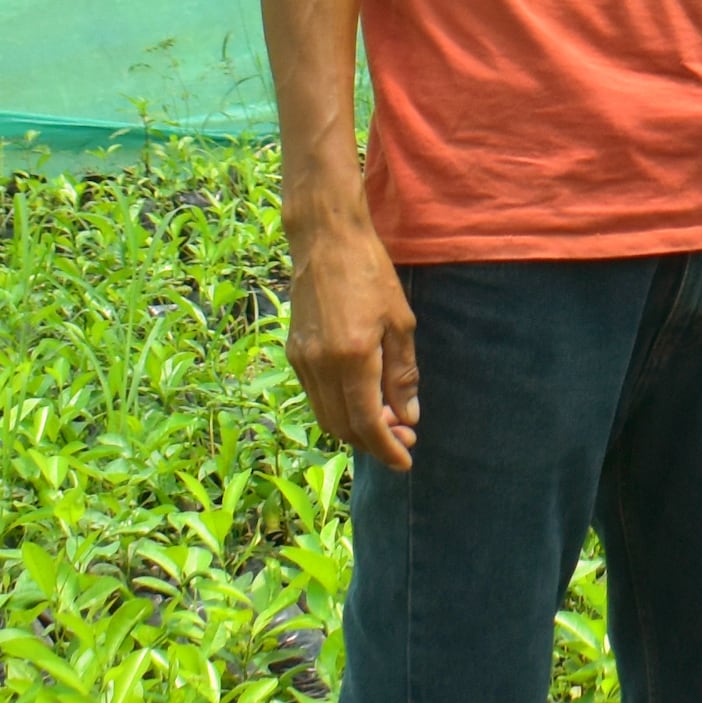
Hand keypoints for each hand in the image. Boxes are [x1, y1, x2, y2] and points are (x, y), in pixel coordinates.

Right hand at [287, 216, 420, 467]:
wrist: (325, 240)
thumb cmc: (370, 274)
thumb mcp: (400, 322)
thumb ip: (403, 374)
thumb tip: (407, 417)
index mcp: (352, 359)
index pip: (367, 424)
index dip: (386, 449)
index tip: (405, 461)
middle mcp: (320, 366)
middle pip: (343, 427)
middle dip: (374, 442)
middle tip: (404, 438)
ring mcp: (302, 361)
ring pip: (326, 416)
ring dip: (355, 428)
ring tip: (387, 420)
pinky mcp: (294, 353)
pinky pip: (316, 396)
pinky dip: (339, 409)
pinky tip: (362, 399)